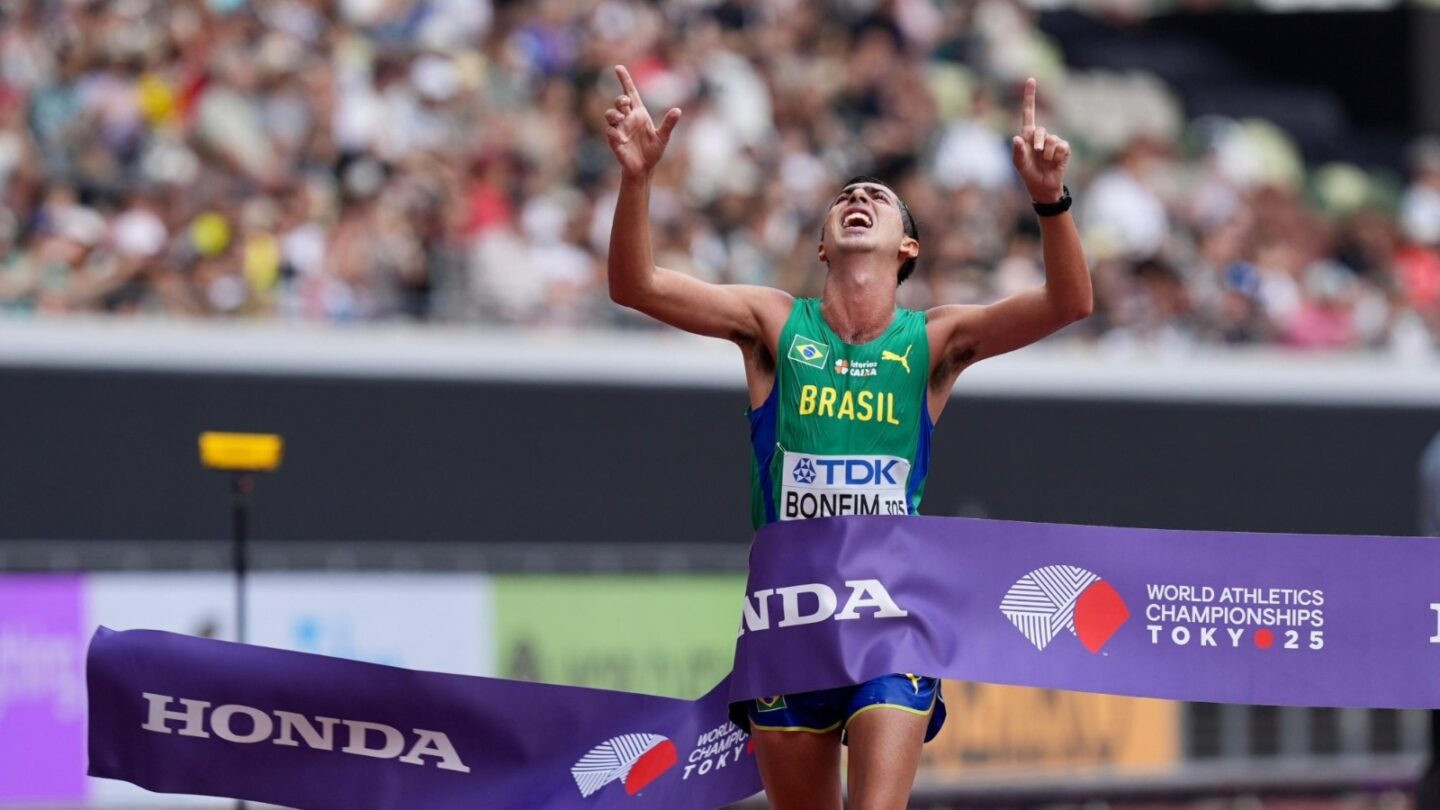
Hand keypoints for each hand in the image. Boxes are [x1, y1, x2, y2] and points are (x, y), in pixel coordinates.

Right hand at [603, 65, 681, 180]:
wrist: (644, 168)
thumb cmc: (653, 151)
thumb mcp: (663, 137)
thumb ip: (668, 124)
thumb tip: (678, 111)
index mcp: (639, 114)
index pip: (630, 92)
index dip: (624, 79)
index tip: (618, 67)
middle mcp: (628, 119)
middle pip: (619, 102)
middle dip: (620, 100)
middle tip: (625, 103)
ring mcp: (620, 129)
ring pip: (610, 114)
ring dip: (614, 114)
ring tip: (621, 118)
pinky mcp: (614, 140)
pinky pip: (610, 131)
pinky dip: (614, 132)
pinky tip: (622, 138)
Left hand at [1011, 78, 1069, 203]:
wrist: (1043, 186)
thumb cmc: (1028, 173)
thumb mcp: (1019, 163)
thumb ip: (1017, 151)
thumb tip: (1017, 138)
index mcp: (1028, 135)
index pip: (1029, 112)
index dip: (1030, 96)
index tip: (1031, 79)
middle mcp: (1041, 135)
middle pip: (1041, 131)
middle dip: (1037, 144)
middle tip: (1036, 154)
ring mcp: (1054, 141)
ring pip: (1051, 141)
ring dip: (1046, 154)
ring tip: (1045, 162)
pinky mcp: (1064, 149)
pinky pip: (1061, 147)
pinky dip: (1056, 156)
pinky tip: (1054, 162)